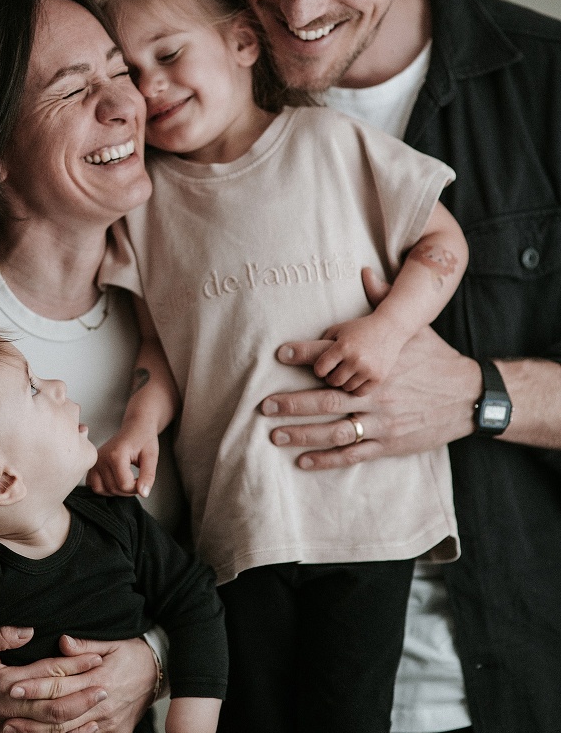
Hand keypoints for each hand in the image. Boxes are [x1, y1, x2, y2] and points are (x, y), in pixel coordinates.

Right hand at [0, 627, 106, 732]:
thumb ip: (2, 635)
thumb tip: (29, 631)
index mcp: (7, 681)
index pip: (49, 673)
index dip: (75, 666)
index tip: (96, 660)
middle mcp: (8, 708)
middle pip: (53, 708)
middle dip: (82, 699)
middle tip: (105, 691)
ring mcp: (3, 729)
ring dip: (71, 731)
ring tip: (95, 723)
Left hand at [0, 630, 157, 732]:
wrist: (162, 669)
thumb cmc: (133, 652)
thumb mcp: (111, 642)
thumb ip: (84, 645)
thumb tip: (61, 642)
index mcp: (98, 678)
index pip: (60, 685)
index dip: (35, 688)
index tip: (12, 689)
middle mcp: (102, 705)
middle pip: (60, 717)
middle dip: (31, 721)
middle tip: (6, 723)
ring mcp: (110, 725)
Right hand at [89, 429, 158, 498]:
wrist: (135, 427)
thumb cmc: (143, 439)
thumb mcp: (151, 456)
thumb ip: (148, 475)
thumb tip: (144, 494)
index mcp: (115, 455)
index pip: (124, 485)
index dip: (137, 487)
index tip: (143, 478)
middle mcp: (101, 458)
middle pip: (113, 489)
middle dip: (128, 490)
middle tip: (137, 478)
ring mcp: (94, 462)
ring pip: (101, 490)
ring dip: (116, 491)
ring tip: (127, 479)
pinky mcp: (92, 465)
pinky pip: (94, 485)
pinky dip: (104, 487)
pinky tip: (115, 480)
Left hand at [262, 268, 481, 469]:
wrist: (468, 396)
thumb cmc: (435, 359)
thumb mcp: (413, 331)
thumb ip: (385, 302)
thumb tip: (367, 271)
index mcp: (377, 364)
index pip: (334, 358)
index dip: (304, 354)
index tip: (279, 353)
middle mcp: (376, 393)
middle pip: (326, 399)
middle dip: (292, 403)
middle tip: (263, 404)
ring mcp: (382, 421)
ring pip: (335, 430)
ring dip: (302, 433)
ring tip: (274, 433)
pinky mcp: (388, 443)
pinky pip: (352, 452)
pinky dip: (327, 458)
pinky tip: (303, 460)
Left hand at [315, 310, 406, 393]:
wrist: (390, 328)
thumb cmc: (358, 329)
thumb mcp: (337, 330)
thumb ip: (318, 345)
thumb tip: (289, 356)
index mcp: (343, 346)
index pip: (320, 369)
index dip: (320, 369)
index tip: (323, 367)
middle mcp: (356, 359)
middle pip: (332, 381)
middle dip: (331, 377)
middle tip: (336, 369)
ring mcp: (368, 370)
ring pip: (345, 388)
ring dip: (344, 382)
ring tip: (348, 371)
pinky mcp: (378, 378)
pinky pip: (359, 392)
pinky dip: (356, 387)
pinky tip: (358, 377)